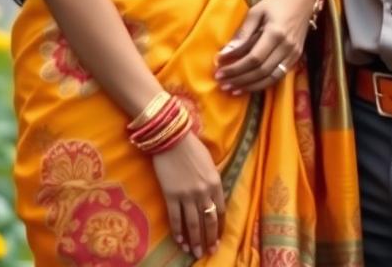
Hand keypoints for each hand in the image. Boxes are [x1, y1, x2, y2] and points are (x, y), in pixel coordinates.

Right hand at [151, 132, 225, 258]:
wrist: (171, 138)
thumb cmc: (192, 147)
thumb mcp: (209, 162)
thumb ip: (212, 180)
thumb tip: (212, 196)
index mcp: (215, 182)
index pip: (220, 210)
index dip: (219, 226)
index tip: (219, 237)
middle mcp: (203, 192)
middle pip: (208, 220)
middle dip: (209, 238)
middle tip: (209, 251)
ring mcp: (186, 195)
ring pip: (193, 224)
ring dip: (195, 240)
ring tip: (196, 252)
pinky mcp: (171, 196)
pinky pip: (175, 218)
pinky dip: (178, 232)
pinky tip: (180, 241)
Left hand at [214, 0, 315, 93]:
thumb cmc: (276, 3)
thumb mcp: (256, 12)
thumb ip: (242, 34)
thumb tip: (225, 53)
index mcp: (275, 33)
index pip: (253, 58)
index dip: (235, 68)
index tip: (219, 71)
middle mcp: (286, 47)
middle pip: (261, 71)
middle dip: (239, 79)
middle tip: (222, 83)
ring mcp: (293, 54)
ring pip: (270, 78)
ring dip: (250, 86)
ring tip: (232, 89)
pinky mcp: (296, 58)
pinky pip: (278, 76)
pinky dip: (263, 84)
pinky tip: (249, 86)